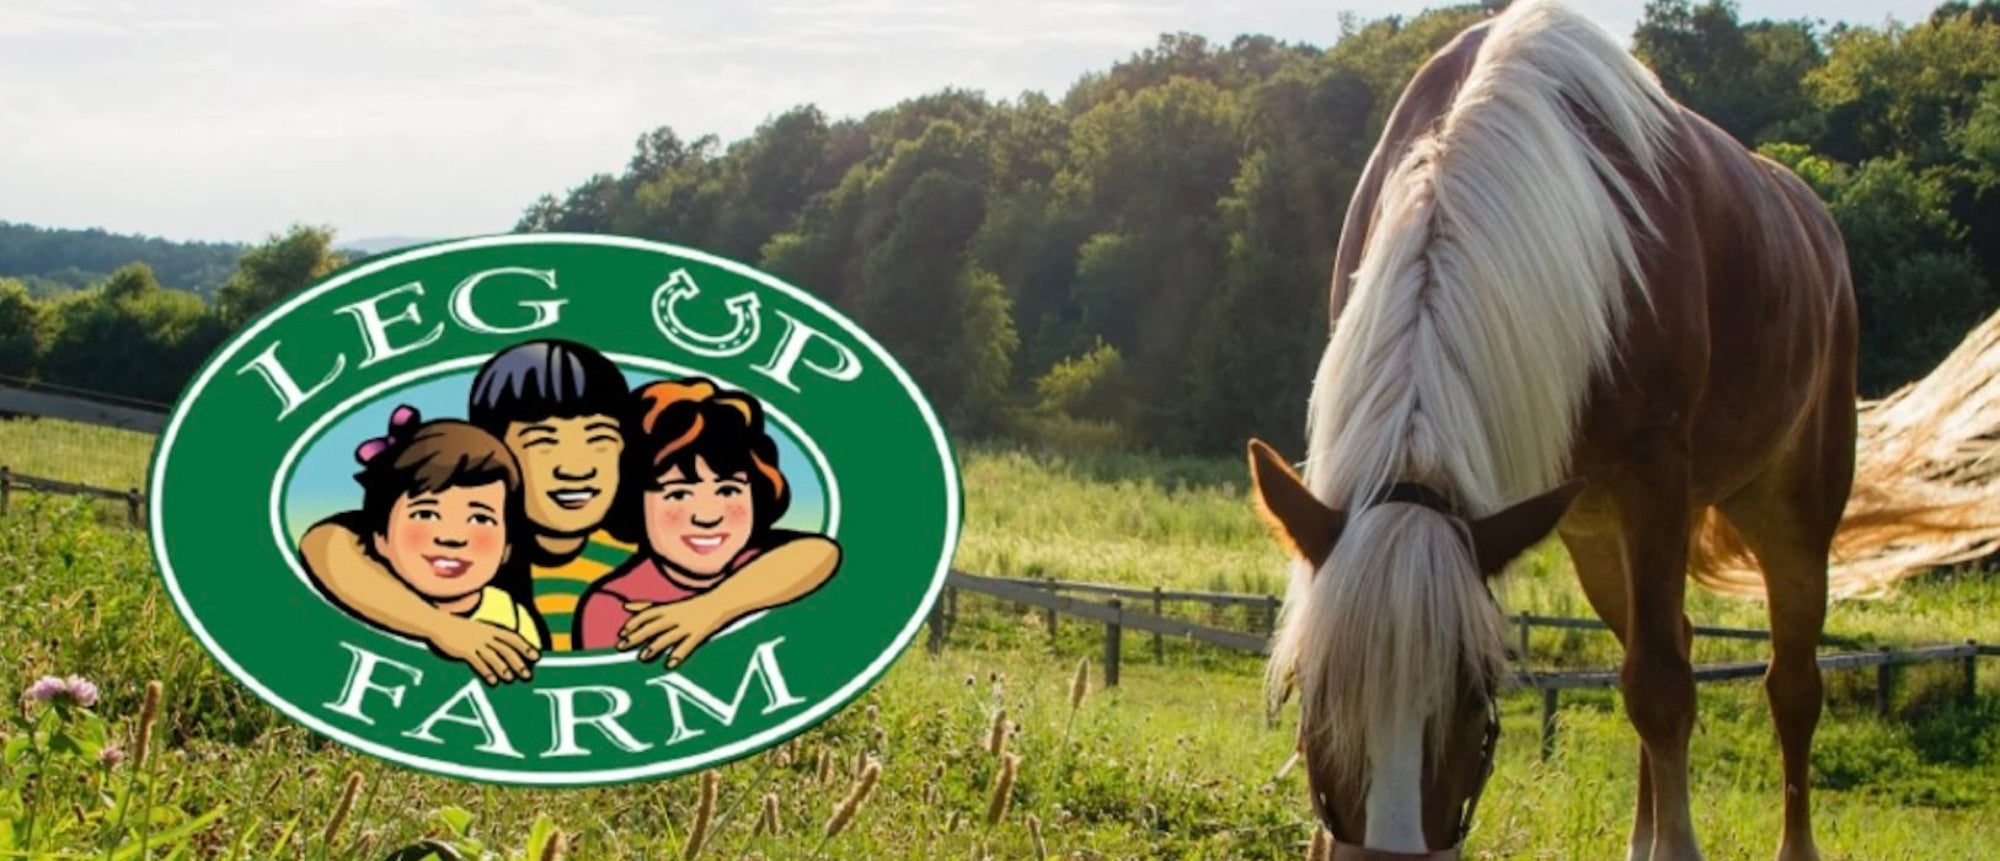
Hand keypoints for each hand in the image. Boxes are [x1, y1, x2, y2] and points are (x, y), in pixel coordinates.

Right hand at [427, 615, 538, 685]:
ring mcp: (475, 642)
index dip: (525, 646)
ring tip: (511, 679)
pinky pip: (477, 662)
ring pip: (493, 656)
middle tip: (528, 674)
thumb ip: (491, 638)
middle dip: (518, 662)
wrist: (439, 623)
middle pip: (506, 649)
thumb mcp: (478, 629)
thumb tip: (504, 650)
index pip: (513, 637)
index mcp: (491, 629)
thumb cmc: (460, 629)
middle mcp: (485, 635)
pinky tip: (493, 681)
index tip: (536, 656)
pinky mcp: (464, 650)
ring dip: (503, 668)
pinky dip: (486, 671)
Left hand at [617, 596, 737, 668]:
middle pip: (652, 626)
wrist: (721, 601)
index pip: (646, 614)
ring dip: (654, 646)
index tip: (621, 633)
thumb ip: (646, 606)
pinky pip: (687, 645)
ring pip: (668, 636)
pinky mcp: (699, 634)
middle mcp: (675, 616)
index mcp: (668, 608)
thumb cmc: (692, 605)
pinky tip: (670, 664)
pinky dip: (678, 654)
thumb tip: (625, 605)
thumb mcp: (668, 604)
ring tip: (643, 657)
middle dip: (636, 636)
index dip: (633, 623)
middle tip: (621, 647)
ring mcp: (687, 625)